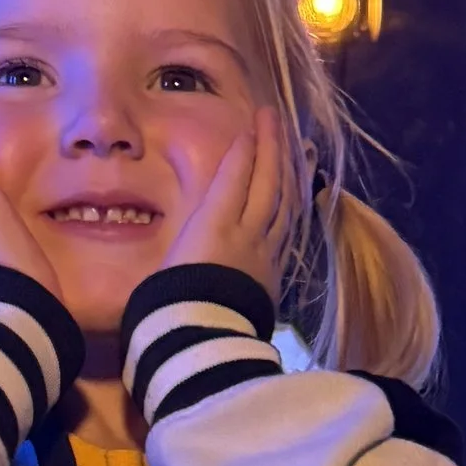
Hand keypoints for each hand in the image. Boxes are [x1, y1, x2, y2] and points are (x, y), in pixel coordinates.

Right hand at [169, 108, 296, 298]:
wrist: (200, 347)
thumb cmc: (168, 305)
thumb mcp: (165, 262)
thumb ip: (185, 236)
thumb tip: (191, 226)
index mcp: (214, 226)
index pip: (235, 176)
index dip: (245, 148)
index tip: (252, 123)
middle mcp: (246, 234)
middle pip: (266, 182)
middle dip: (271, 146)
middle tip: (275, 118)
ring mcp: (266, 254)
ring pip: (286, 204)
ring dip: (292, 171)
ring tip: (298, 147)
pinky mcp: (275, 275)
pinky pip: (290, 230)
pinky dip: (296, 206)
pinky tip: (301, 195)